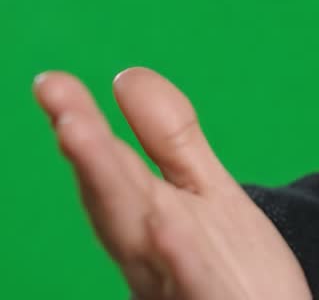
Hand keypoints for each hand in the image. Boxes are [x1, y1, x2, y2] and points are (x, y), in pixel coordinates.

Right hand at [33, 68, 311, 299]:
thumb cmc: (230, 267)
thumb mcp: (203, 192)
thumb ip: (169, 139)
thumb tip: (127, 75)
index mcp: (145, 219)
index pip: (110, 167)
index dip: (82, 126)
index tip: (52, 81)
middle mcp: (151, 254)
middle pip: (116, 200)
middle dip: (87, 156)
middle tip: (63, 113)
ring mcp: (176, 282)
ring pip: (142, 241)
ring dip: (115, 195)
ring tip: (85, 143)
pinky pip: (193, 284)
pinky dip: (179, 260)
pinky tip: (166, 228)